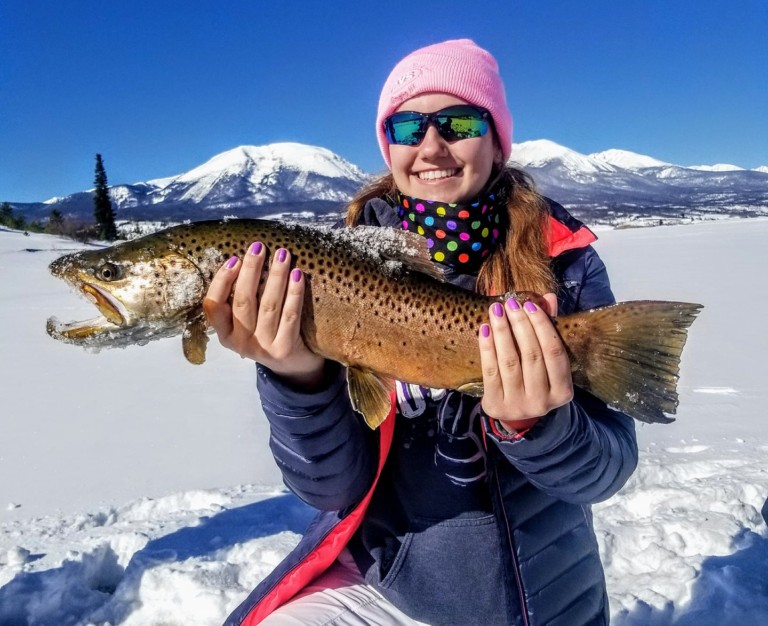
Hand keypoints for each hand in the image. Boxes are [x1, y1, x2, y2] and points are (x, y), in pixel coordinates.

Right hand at [203, 242, 324, 386]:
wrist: (294, 368)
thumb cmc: (269, 334)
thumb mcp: (248, 323)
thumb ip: (242, 299)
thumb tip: (246, 259)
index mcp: (225, 333)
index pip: (213, 305)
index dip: (222, 281)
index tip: (234, 259)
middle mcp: (240, 342)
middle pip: (243, 300)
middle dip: (251, 270)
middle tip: (259, 247)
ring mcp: (262, 347)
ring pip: (268, 305)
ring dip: (275, 276)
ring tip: (283, 255)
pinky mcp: (284, 350)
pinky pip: (290, 316)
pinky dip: (294, 293)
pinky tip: (298, 275)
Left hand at [478, 293, 572, 429]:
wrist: (517, 417)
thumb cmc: (536, 381)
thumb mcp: (547, 362)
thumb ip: (549, 330)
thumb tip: (547, 297)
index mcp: (563, 391)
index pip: (554, 352)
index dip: (542, 326)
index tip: (529, 305)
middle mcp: (542, 401)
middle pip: (532, 355)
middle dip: (520, 325)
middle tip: (510, 304)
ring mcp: (518, 405)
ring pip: (510, 362)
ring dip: (502, 332)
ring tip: (495, 311)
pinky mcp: (496, 405)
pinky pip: (490, 371)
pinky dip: (487, 348)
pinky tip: (484, 329)